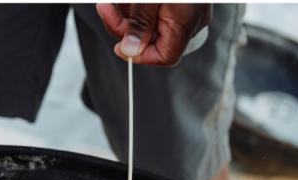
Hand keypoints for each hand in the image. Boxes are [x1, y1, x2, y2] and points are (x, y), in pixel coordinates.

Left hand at [96, 3, 210, 65]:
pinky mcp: (182, 1)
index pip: (165, 57)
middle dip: (125, 27)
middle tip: (106, 10)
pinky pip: (158, 12)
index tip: (119, 48)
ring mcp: (189, 8)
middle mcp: (191, 18)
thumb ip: (140, 22)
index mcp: (186, 21)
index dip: (139, 56)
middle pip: (154, 40)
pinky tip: (123, 0)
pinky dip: (138, 6)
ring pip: (152, 24)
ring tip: (110, 2)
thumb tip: (130, 50)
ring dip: (127, 14)